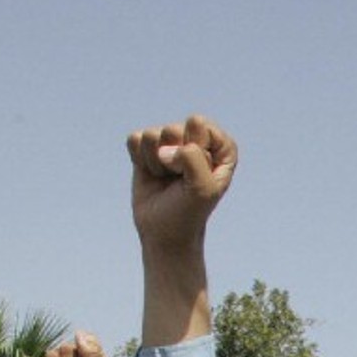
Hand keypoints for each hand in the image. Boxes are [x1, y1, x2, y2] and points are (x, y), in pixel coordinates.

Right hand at [127, 115, 237, 254]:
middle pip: (174, 129)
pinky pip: (135, 138)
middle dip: (171, 159)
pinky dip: (139, 159)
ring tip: (166, 179)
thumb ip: (193, 159)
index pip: (200, 125)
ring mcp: (171, 143)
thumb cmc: (190, 212)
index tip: (197, 172)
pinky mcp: (148, 147)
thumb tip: (164, 148)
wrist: (164, 232)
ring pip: (152, 134)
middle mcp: (197, 140)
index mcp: (220, 147)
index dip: (193, 148)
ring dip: (155, 162)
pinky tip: (152, 174)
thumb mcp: (203, 189)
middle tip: (178, 180)